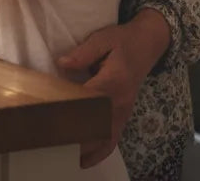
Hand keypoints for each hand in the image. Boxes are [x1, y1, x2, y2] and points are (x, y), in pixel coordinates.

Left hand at [56, 9, 170, 167]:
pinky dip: (101, 151)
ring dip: (87, 148)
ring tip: (65, 155)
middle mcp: (120, 100)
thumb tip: (62, 64)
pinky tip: (86, 159)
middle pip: (97, 125)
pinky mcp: (124, 114)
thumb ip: (82, 53)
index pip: (90, 100)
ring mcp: (124, 110)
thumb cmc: (122, 40)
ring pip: (106, 137)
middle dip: (76, 135)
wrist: (147, 44)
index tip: (52, 117)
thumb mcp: (103, 39)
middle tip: (52, 142)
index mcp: (114, 81)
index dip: (71, 109)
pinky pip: (114, 138)